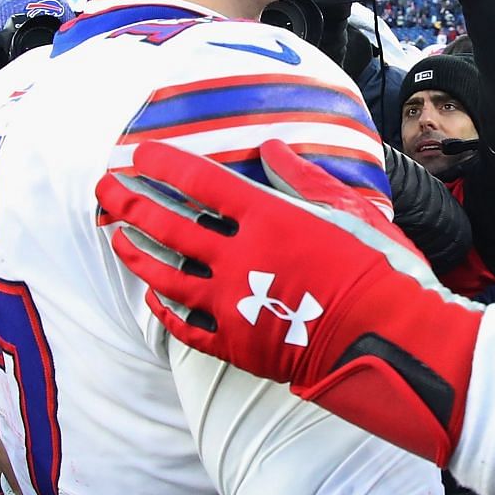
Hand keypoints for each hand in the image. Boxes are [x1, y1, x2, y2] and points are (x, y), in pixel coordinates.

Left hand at [95, 138, 482, 463]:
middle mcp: (242, 256)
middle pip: (171, 225)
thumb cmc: (383, 270)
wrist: (390, 341)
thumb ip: (305, 178)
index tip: (137, 154)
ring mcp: (235, 304)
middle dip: (132, 203)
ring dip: (137, 253)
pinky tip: (153, 295)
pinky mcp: (238, 345)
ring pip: (167, 275)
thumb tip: (270, 149)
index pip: (202, 181)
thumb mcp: (352, 211)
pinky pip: (186, 326)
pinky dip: (165, 309)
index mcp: (271, 217)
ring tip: (115, 238)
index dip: (165, 165)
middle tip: (105, 189)